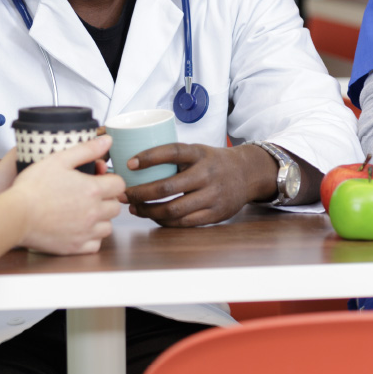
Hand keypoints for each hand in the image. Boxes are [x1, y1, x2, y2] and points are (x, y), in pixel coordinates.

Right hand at [10, 136, 124, 253]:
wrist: (15, 215)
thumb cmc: (33, 186)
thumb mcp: (59, 159)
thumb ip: (86, 149)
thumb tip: (108, 141)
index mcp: (92, 190)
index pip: (119, 185)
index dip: (110, 180)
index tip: (99, 180)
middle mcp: (93, 213)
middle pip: (115, 207)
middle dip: (106, 199)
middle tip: (89, 195)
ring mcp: (85, 232)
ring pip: (107, 227)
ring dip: (100, 219)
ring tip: (83, 212)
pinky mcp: (74, 247)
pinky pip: (95, 245)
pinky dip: (91, 238)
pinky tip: (78, 229)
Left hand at [121, 142, 277, 226]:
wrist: (248, 174)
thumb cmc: (214, 162)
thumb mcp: (199, 151)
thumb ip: (176, 157)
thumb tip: (136, 163)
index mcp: (200, 154)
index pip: (173, 152)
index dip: (150, 157)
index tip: (129, 163)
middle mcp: (207, 174)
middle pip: (167, 188)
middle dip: (140, 193)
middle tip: (124, 194)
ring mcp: (212, 196)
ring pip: (173, 210)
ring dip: (148, 211)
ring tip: (134, 207)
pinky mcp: (214, 214)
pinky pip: (184, 222)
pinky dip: (164, 221)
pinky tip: (153, 216)